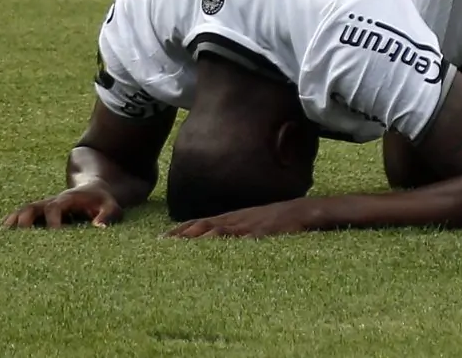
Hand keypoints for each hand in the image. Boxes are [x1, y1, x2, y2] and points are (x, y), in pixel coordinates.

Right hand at [1, 185, 122, 228]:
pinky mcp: (40, 213)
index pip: (55, 208)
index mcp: (67, 199)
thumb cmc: (102, 201)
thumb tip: (97, 228)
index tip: (52, 236)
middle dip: (24, 222)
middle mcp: (51, 202)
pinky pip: (21, 216)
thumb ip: (108, 215)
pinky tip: (0, 236)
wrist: (93, 188)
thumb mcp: (111, 205)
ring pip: (23, 211)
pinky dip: (11, 223)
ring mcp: (43, 206)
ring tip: (1, 237)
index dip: (52, 221)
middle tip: (18, 239)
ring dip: (13, 222)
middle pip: (32, 207)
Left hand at [165, 200, 316, 238]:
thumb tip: (208, 239)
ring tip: (184, 247)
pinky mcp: (264, 233)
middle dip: (183, 235)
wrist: (302, 211)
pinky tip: (222, 250)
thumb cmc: (274, 219)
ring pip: (221, 231)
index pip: (200, 222)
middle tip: (162, 245)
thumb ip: (230, 229)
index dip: (180, 231)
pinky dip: (233, 244)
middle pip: (205, 225)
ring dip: (201, 238)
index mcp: (230, 217)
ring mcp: (249, 226)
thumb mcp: (248, 221)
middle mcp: (236, 219)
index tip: (160, 240)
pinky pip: (247, 239)